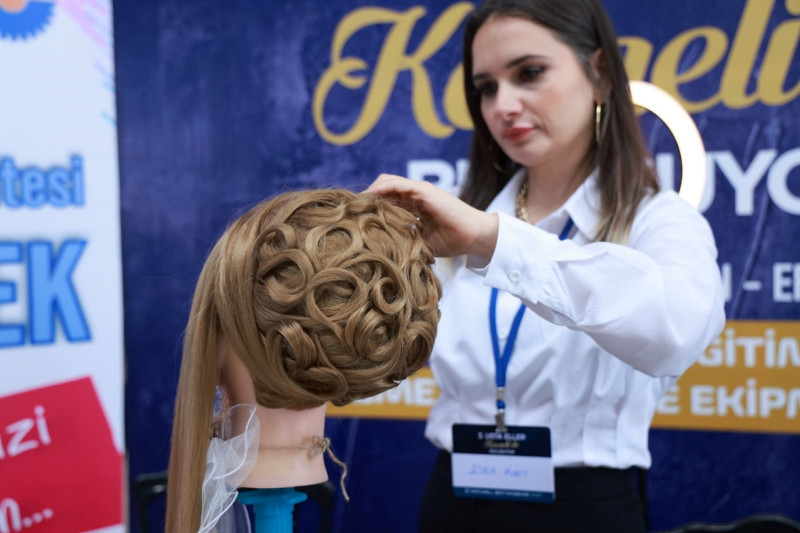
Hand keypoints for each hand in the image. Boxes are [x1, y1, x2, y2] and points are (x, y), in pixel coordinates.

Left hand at [365, 174, 498, 258]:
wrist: (475, 236)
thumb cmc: (453, 241)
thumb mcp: (422, 241)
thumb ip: (405, 239)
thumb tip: (382, 250)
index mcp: (416, 205)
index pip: (388, 198)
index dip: (371, 205)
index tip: (355, 216)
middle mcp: (416, 194)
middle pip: (384, 187)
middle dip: (367, 197)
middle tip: (352, 210)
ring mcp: (420, 190)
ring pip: (387, 182)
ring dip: (370, 192)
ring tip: (356, 205)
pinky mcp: (423, 190)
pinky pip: (396, 185)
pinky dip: (381, 190)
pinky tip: (369, 200)